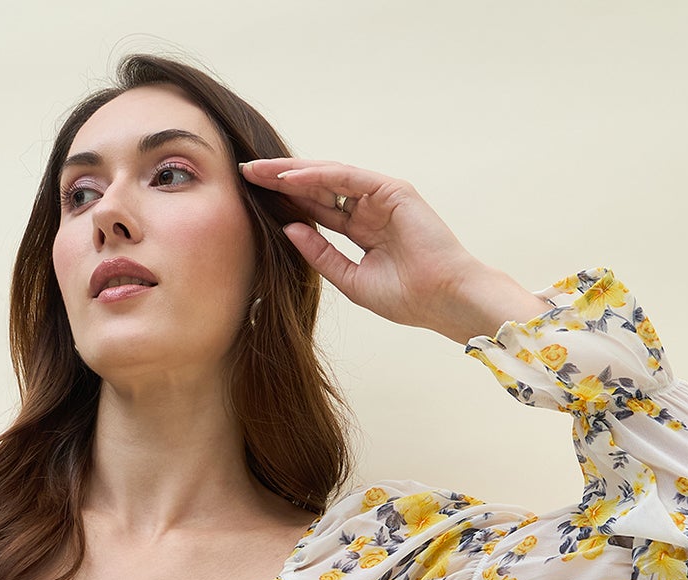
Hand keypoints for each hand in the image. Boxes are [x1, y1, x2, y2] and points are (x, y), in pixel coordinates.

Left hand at [239, 155, 547, 343]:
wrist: (443, 300)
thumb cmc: (407, 298)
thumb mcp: (351, 279)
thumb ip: (321, 254)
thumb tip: (288, 229)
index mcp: (361, 229)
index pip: (316, 209)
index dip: (284, 202)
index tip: (251, 199)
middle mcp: (369, 208)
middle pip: (316, 187)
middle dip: (280, 179)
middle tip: (244, 172)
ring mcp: (381, 195)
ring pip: (328, 176)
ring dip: (292, 171)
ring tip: (258, 170)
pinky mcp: (391, 189)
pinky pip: (346, 178)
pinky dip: (317, 176)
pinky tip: (288, 178)